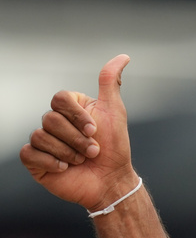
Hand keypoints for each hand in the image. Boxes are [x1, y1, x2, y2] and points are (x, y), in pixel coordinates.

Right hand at [20, 54, 137, 212]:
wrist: (111, 181)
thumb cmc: (115, 148)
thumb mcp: (115, 111)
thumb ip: (111, 82)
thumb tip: (123, 56)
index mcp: (71, 109)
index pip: (59, 99)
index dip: (77, 116)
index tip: (96, 130)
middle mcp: (55, 123)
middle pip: (50, 119)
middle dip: (76, 138)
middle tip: (93, 150)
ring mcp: (44, 141)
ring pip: (40, 135)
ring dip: (67, 151)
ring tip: (81, 160)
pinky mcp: (36, 161)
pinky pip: (29, 153)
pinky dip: (50, 161)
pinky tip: (65, 168)